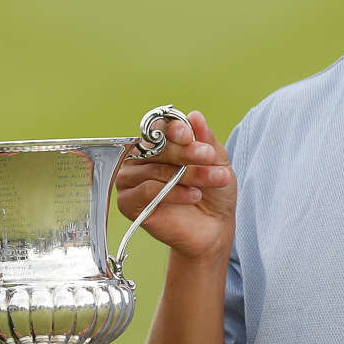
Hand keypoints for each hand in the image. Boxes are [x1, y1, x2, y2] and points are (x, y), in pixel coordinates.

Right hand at [114, 110, 233, 262]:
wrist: (213, 227)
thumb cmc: (213, 192)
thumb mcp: (216, 161)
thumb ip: (205, 139)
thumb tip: (195, 115)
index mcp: (156, 143)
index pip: (157, 127)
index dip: (172, 128)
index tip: (188, 134)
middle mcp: (139, 158)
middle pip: (155, 147)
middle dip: (186, 152)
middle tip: (208, 157)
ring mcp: (130, 179)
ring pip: (155, 169)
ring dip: (188, 174)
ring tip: (214, 180)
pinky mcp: (128, 202)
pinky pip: (147, 190)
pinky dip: (172, 192)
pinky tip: (194, 196)